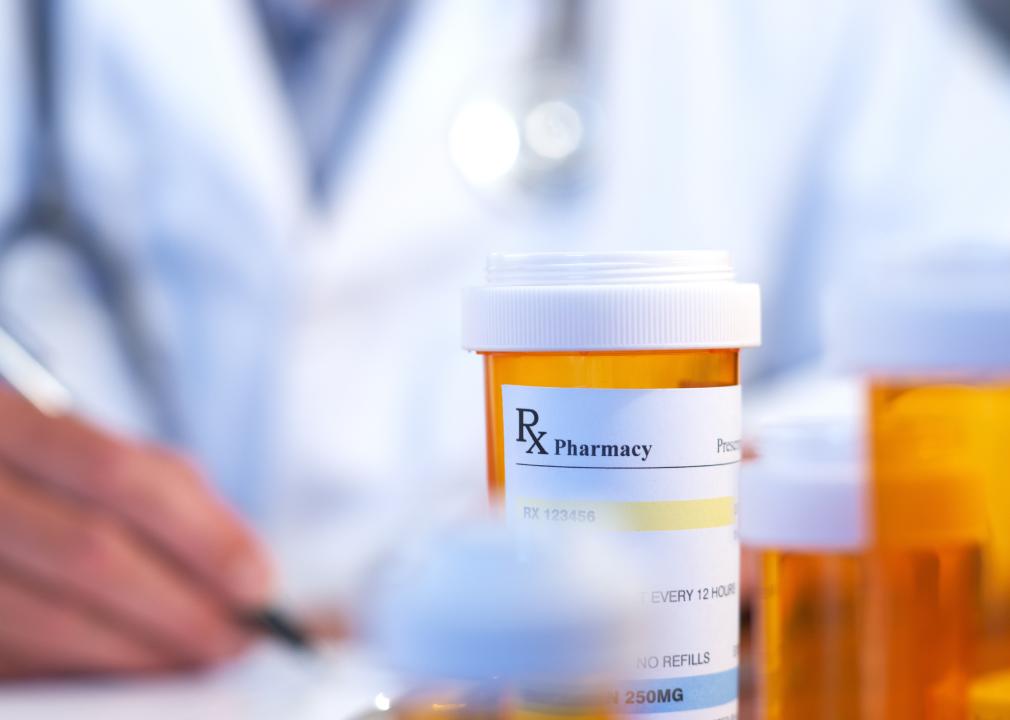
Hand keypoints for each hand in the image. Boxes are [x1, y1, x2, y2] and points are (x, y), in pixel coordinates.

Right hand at [0, 388, 272, 676]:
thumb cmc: (49, 472)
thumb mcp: (102, 454)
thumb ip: (176, 495)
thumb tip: (248, 571)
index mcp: (6, 424)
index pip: (118, 475)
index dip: (200, 534)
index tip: (256, 581)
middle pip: (91, 552)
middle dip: (181, 604)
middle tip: (238, 634)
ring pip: (52, 618)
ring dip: (145, 648)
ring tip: (201, 655)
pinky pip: (27, 655)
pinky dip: (96, 666)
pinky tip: (144, 665)